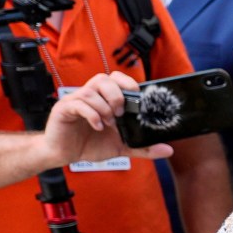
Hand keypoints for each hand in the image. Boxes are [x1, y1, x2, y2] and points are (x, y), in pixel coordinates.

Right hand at [43, 71, 163, 165]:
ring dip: (104, 107)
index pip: (116, 78)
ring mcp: (75, 101)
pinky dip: (92, 114)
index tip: (137, 100)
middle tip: (120, 113)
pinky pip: (78, 103)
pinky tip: (98, 127)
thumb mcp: (122, 147)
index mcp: (103, 99)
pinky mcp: (63, 109)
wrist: (65, 154)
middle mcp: (89, 95)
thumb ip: (144, 147)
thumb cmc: (90, 145)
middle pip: (103, 78)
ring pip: (90, 91)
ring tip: (108, 124)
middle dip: (116, 95)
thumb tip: (168, 149)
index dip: (128, 84)